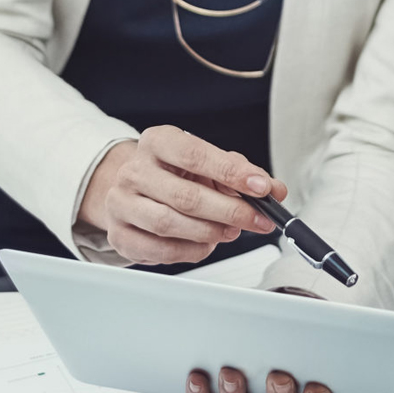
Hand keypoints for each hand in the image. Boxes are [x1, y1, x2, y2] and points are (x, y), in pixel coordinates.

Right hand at [77, 126, 286, 265]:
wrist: (134, 189)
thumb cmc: (176, 174)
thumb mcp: (209, 164)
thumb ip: (244, 174)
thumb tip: (275, 190)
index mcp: (158, 142)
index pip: (196, 155)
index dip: (232, 173)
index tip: (261, 188)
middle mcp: (134, 170)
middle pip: (186, 196)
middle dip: (230, 211)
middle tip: (256, 219)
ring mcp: (121, 203)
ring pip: (170, 224)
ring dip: (210, 232)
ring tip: (231, 231)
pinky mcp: (119, 234)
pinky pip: (159, 250)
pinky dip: (190, 251)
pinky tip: (206, 244)